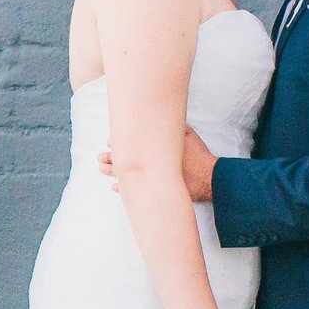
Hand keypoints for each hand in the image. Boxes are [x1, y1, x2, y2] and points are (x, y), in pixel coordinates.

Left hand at [97, 130, 220, 202]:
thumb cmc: (199, 156)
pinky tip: (114, 188)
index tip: (109, 142)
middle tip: (98, 157)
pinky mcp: (156, 191)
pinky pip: (135, 192)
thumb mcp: (189, 135)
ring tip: (100, 169)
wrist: (210, 178)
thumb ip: (176, 127)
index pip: (131, 144)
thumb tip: (167, 116)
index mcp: (155, 149)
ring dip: (111, 172)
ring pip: (126, 175)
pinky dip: (124, 189)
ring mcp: (152, 178)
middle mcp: (151, 164)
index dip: (119, 143)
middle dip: (110, 158)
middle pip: (125, 160)